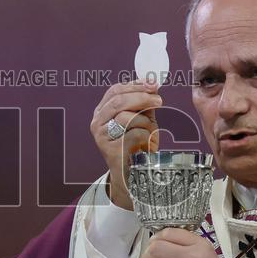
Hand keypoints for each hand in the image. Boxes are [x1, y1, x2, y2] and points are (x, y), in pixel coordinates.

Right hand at [89, 81, 162, 208]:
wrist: (132, 173)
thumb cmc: (137, 144)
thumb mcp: (141, 119)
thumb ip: (144, 103)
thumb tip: (153, 84)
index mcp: (102, 110)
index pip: (115, 90)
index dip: (135, 85)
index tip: (153, 84)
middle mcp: (97, 121)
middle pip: (119, 101)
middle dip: (142, 97)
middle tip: (159, 100)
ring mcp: (101, 135)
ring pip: (127, 117)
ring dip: (146, 123)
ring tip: (151, 132)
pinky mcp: (109, 149)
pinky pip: (134, 134)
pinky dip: (146, 137)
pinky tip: (145, 145)